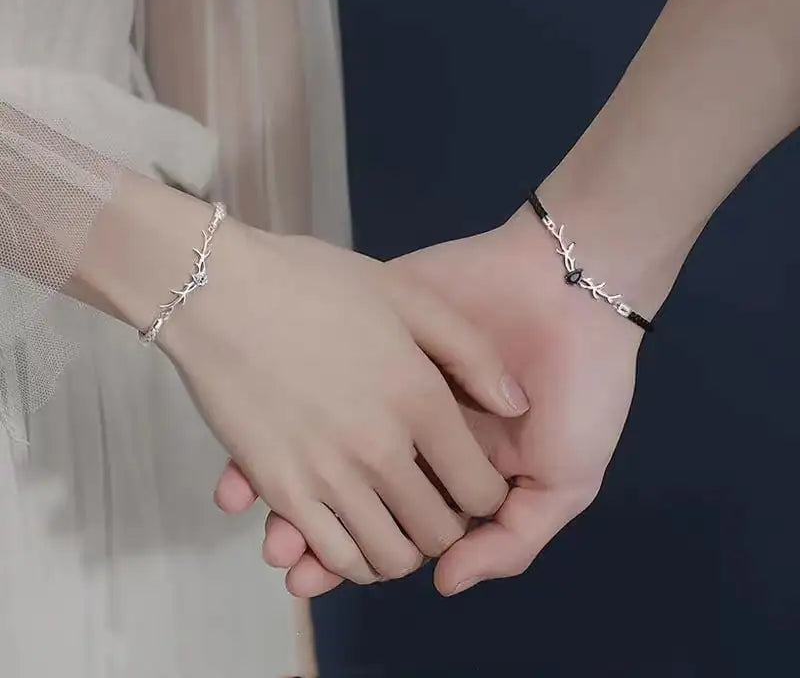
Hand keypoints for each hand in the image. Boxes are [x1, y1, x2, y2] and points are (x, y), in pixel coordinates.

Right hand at [165, 221, 528, 586]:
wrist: (218, 289)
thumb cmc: (315, 283)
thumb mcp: (407, 295)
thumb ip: (471, 352)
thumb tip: (515, 404)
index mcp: (420, 400)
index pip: (481, 490)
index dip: (486, 497)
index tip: (471, 482)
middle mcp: (381, 451)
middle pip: (439, 534)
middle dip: (449, 528)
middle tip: (434, 502)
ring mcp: (326, 476)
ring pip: (388, 559)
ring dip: (403, 549)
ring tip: (395, 521)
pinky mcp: (279, 489)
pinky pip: (332, 555)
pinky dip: (351, 559)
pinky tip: (351, 532)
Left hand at [215, 207, 643, 595]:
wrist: (574, 291)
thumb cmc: (579, 389)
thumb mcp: (566, 479)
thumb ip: (511, 538)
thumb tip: (441, 582)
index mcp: (447, 463)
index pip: (388, 514)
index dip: (350, 548)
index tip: (309, 574)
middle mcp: (408, 425)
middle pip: (344, 481)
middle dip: (307, 521)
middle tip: (278, 550)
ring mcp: (386, 375)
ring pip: (320, 430)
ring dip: (286, 473)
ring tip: (260, 509)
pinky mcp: (374, 327)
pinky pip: (316, 365)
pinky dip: (283, 401)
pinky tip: (254, 437)